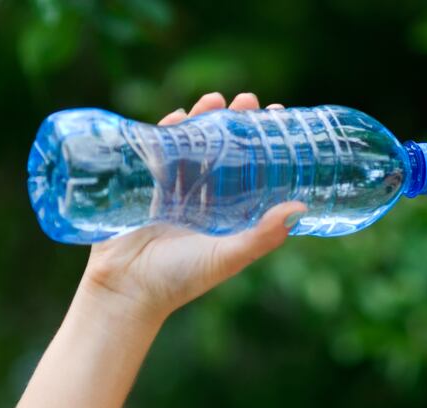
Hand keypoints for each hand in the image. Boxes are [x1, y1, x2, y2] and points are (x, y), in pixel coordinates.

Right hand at [79, 92, 305, 324]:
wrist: (125, 289)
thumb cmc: (180, 280)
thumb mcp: (228, 257)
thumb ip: (263, 236)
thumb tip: (300, 208)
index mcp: (228, 218)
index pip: (253, 174)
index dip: (265, 148)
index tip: (278, 119)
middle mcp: (204, 204)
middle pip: (224, 155)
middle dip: (235, 126)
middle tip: (248, 100)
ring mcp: (173, 194)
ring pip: (193, 149)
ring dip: (204, 121)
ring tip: (216, 99)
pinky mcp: (143, 189)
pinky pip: (157, 154)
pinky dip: (166, 133)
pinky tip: (179, 115)